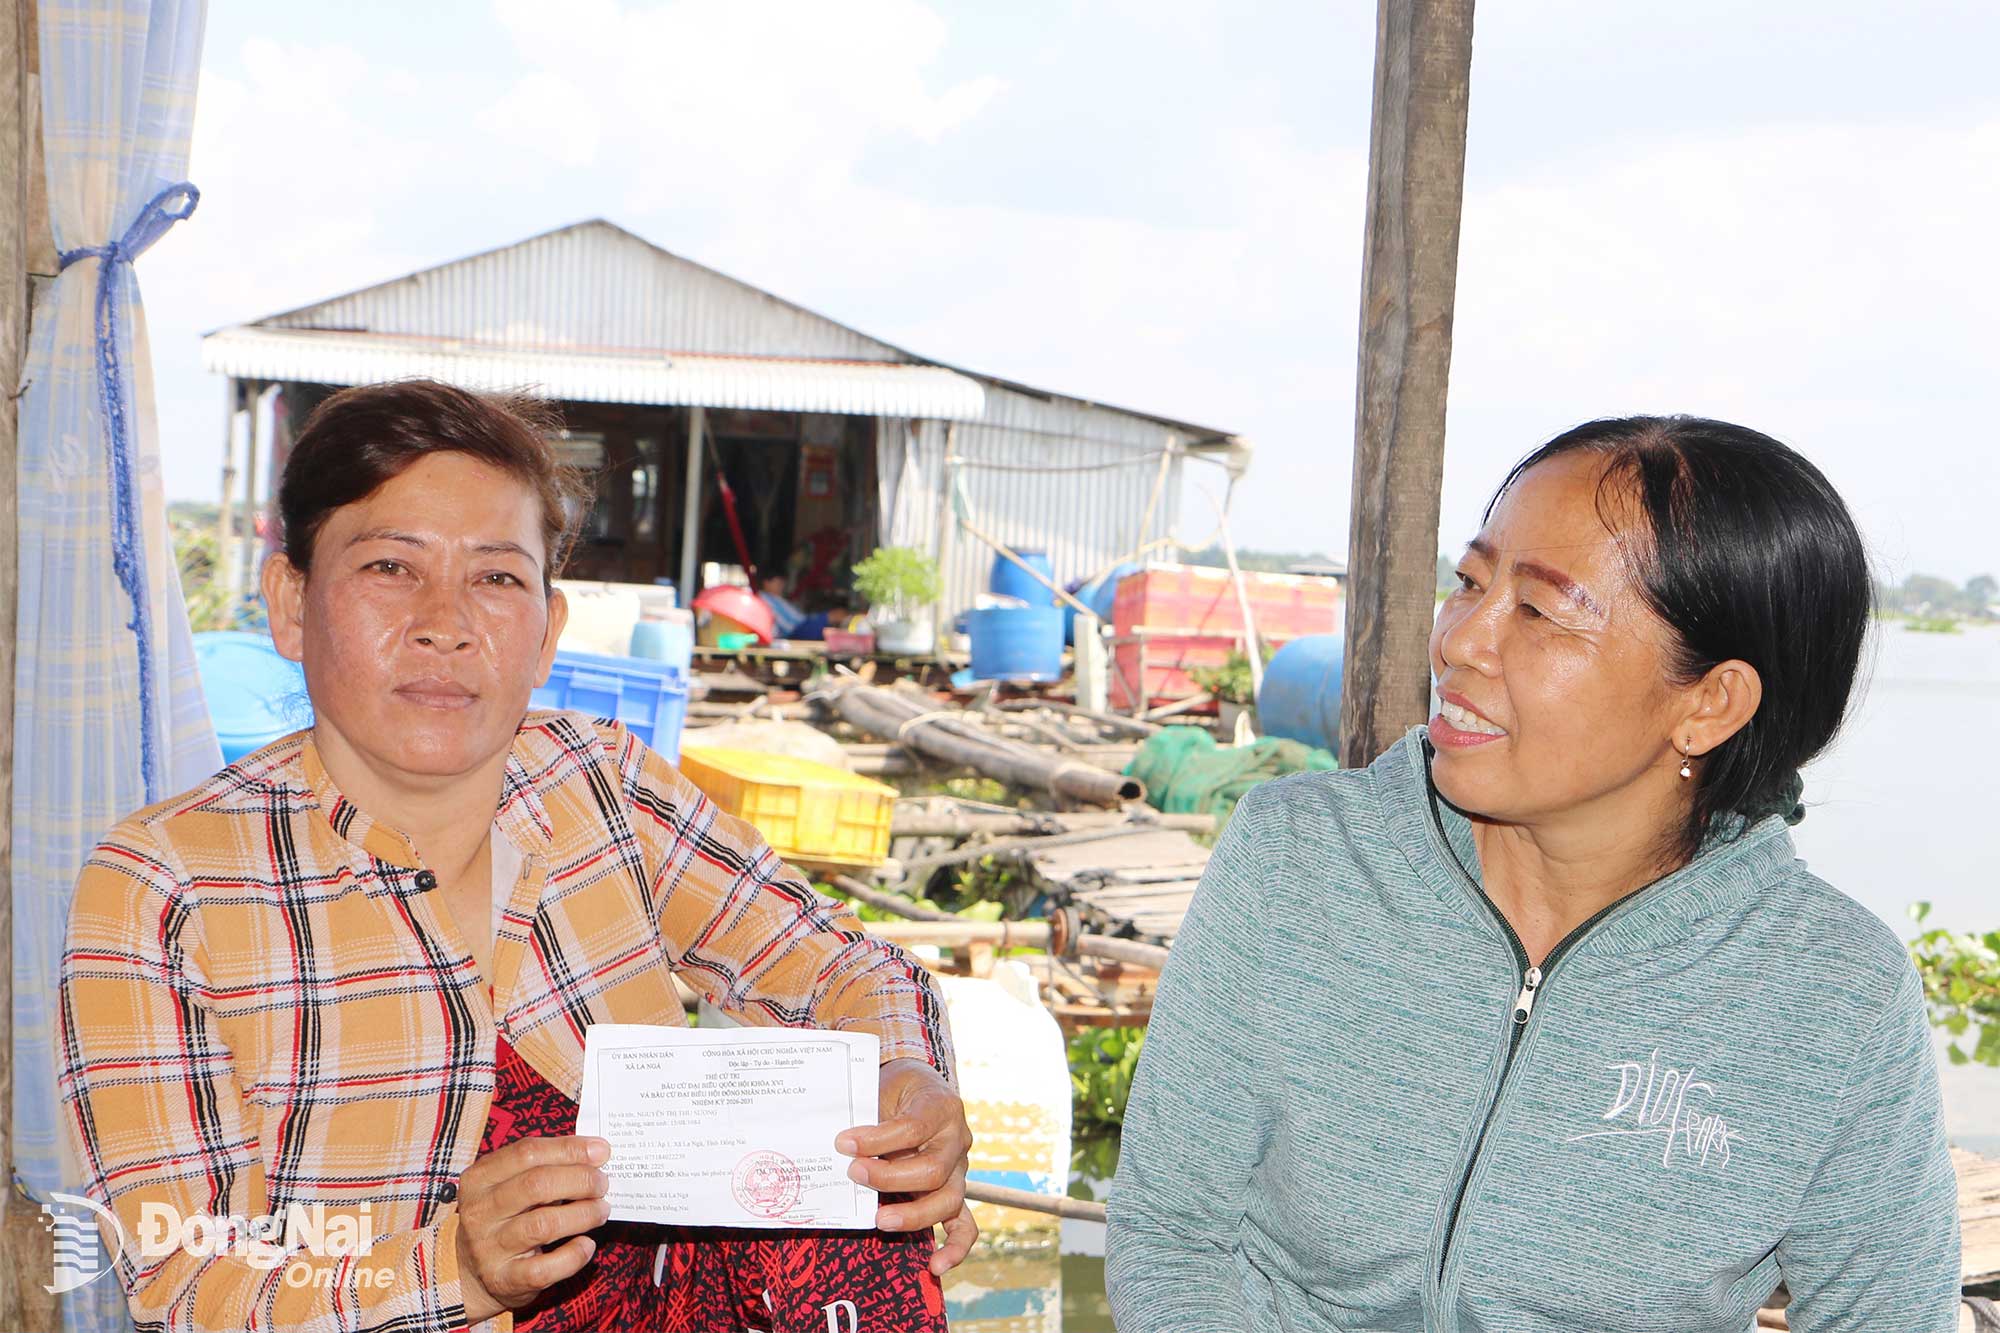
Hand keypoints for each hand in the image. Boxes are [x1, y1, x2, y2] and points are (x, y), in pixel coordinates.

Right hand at [452, 1135, 612, 1323]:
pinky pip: (546, 1268)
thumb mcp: (511, 1184)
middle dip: (580, 1180)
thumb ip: (546, 1165)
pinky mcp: (504, 1279)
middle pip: (536, 1185)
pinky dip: (574, 1255)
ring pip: (543, 1225)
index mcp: (479, 1178)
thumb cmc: (504, 1217)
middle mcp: (479, 1212)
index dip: (569, 1149)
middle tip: (602, 1184)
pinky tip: (586, 1245)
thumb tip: (596, 1153)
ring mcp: (489, 1248)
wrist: (471, 1273)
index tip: (601, 1151)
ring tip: (601, 1210)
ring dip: (583, 1214)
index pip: (527, 1153)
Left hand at [836, 1059, 976, 1274]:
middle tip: (854, 1174)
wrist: (918, 1086)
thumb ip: (867, 1116)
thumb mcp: (882, 1089)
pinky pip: (964, 1224)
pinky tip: (935, 1266)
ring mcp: (959, 1169)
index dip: (876, 1139)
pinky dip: (954, 1248)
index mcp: (941, 1107)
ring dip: (912, 1214)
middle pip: (933, 1170)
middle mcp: (957, 1139)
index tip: (843, 1143)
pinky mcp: (954, 1191)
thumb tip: (837, 1148)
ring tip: (878, 1220)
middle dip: (889, 1178)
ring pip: (948, 1200)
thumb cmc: (894, 1089)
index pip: (913, 1128)